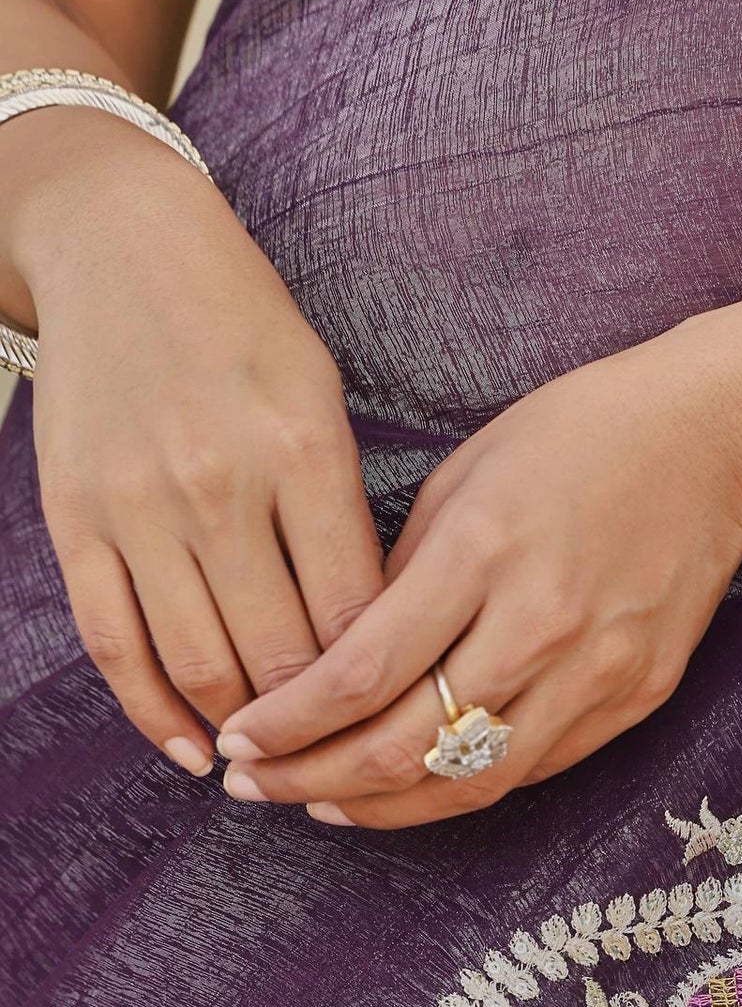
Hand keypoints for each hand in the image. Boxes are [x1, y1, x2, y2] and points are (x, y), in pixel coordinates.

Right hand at [12, 109, 382, 772]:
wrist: (119, 246)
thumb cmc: (245, 327)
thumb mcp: (323, 397)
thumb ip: (344, 513)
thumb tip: (373, 637)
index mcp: (303, 449)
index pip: (357, 612)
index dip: (382, 687)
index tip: (400, 721)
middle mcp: (219, 483)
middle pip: (282, 655)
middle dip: (318, 726)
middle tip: (344, 761)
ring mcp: (138, 505)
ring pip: (199, 664)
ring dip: (242, 732)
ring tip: (276, 760)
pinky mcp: (76, 519)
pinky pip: (115, 645)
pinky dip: (154, 714)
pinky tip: (192, 750)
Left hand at [211, 327, 741, 825]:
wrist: (714, 444)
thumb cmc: (577, 439)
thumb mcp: (464, 477)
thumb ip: (400, 576)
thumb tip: (336, 662)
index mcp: (484, 551)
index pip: (363, 673)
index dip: (290, 725)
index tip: (242, 737)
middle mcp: (541, 623)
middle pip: (406, 746)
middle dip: (313, 779)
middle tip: (256, 786)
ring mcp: (596, 671)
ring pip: (469, 781)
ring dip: (381, 805)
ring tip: (320, 803)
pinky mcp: (634, 700)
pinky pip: (530, 768)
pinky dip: (459, 787)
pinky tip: (410, 786)